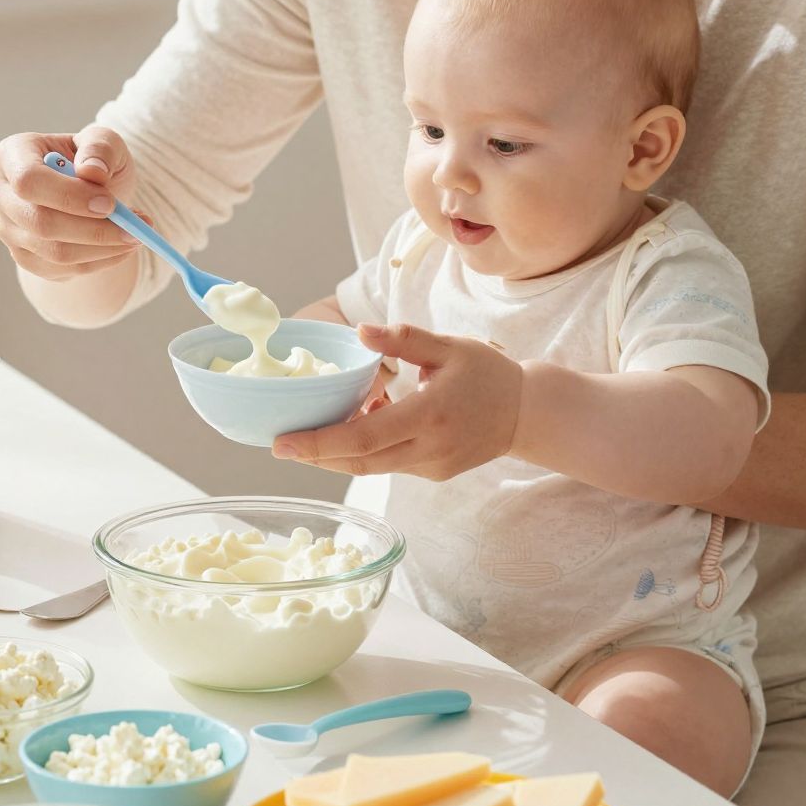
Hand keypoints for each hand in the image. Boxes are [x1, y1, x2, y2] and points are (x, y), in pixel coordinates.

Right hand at [0, 128, 139, 281]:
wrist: (92, 195)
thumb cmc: (94, 161)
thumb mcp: (105, 142)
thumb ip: (101, 147)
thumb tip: (92, 172)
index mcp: (12, 155)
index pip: (28, 180)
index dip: (68, 196)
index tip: (109, 204)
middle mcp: (0, 193)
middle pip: (39, 222)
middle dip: (93, 230)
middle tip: (134, 229)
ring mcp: (8, 229)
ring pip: (54, 252)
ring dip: (103, 248)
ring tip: (136, 235)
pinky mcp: (23, 257)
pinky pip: (62, 270)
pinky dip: (99, 262)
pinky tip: (121, 247)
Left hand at [273, 324, 523, 478]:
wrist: (527, 412)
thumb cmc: (488, 373)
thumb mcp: (448, 346)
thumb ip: (403, 339)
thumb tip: (360, 332)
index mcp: (430, 414)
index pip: (364, 437)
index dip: (319, 442)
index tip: (282, 442)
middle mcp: (429, 448)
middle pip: (359, 462)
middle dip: (315, 455)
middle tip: (279, 443)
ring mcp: (432, 466)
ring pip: (372, 468)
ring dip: (337, 453)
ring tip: (310, 433)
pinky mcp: (434, 474)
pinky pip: (390, 465)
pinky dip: (366, 451)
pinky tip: (355, 428)